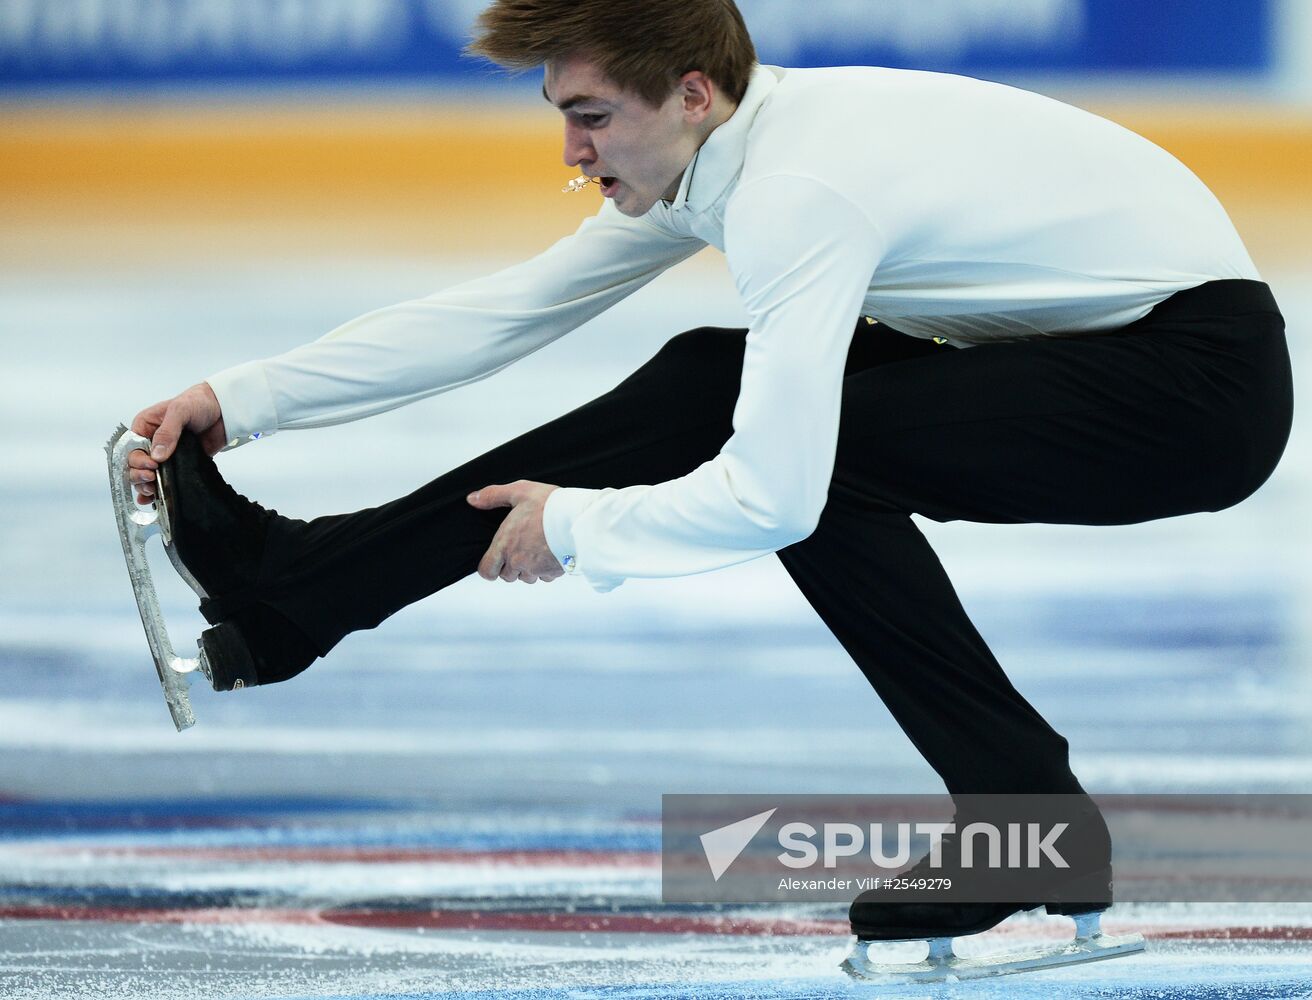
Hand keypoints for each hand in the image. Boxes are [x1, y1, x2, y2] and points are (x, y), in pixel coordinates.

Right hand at [127, 382, 226, 504]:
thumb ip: (168, 432)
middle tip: (152, 480)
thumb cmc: (198, 403)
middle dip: (139, 475)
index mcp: (145, 427)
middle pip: (136, 465)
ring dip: (146, 486)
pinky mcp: (179, 465)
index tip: (151, 466)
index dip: (137, 460)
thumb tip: (157, 456)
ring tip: (153, 493)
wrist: (224, 409)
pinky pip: (165, 480)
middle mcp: (151, 442)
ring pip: (147, 476)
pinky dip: (158, 492)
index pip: (131, 448)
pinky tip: (153, 502)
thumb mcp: (180, 411)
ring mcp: (165, 455)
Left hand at [467, 480, 563, 583]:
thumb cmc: (549, 505)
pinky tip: (551, 552)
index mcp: (504, 545)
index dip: (490, 567)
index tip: (496, 558)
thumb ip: (493, 496)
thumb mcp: (519, 492)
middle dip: (512, 565)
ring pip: (527, 577)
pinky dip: (546, 568)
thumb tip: (473, 499)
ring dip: (529, 568)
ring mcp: (536, 569)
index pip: (487, 571)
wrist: (578, 518)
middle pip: (508, 575)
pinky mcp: (554, 572)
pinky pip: (546, 576)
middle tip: (522, 546)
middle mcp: (518, 561)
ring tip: (538, 548)